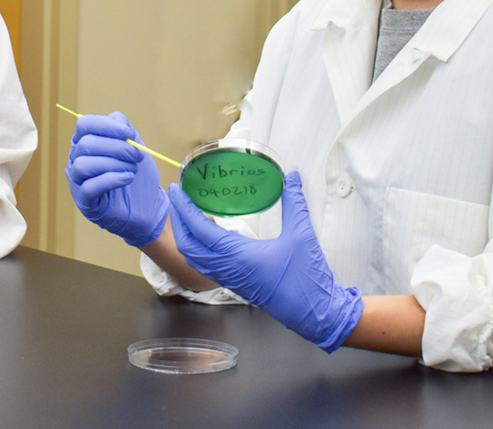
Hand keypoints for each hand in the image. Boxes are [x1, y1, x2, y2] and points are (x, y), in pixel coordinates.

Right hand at [65, 112, 168, 246]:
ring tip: (133, 169)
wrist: (146, 205)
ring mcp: (77, 181)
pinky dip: (111, 180)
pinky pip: (89, 187)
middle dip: (117, 147)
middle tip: (137, 156)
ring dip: (114, 164)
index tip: (129, 133)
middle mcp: (76, 159)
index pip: (84, 124)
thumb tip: (119, 123)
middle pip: (86, 144)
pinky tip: (127, 178)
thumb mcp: (134, 146)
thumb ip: (125, 131)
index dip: (107, 126)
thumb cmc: (135, 172)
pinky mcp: (85, 201)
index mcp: (85, 141)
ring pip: (84, 165)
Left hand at [169, 172, 362, 351]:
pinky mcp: (237, 284)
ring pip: (195, 258)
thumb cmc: (307, 279)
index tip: (176, 190)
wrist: (315, 314)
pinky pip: (206, 266)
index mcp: (238, 256)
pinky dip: (197, 248)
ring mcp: (231, 279)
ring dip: (186, 235)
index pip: (200, 231)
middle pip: (188, 246)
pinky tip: (206, 235)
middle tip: (176, 197)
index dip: (185, 209)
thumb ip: (295, 203)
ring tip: (187, 213)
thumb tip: (291, 176)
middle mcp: (228, 269)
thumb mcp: (302, 235)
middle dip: (178, 221)